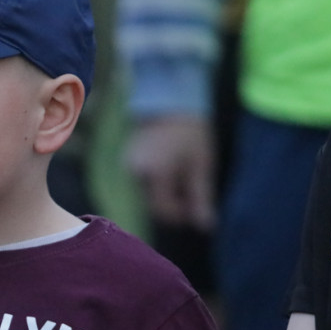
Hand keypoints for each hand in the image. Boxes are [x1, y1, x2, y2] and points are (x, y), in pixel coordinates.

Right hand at [124, 116, 216, 230]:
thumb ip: (201, 198)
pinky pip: (141, 183)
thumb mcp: (201, 165)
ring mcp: (127, 166)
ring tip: (182, 177)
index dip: (181, 213)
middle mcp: (135, 171)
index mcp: (154, 173)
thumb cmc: (190, 133)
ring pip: (147, 194)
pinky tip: (169, 170)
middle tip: (191, 191)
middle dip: (173, 202)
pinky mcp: (124, 162)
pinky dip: (155, 183)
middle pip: (154, 203)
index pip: (164, 209)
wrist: (169, 102)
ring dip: (165, 193)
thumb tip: (206, 227)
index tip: (196, 207)